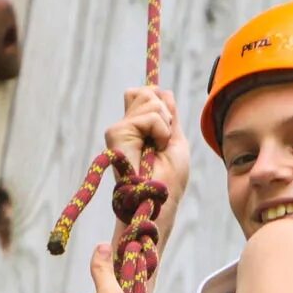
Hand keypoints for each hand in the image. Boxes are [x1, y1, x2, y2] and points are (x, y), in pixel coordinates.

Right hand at [105, 86, 189, 226]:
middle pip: (146, 92)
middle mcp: (125, 127)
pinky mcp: (116, 134)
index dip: (162, 104)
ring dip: (164, 124)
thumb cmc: (169, 180)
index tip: (168, 129)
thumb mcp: (175, 140)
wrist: (159, 201)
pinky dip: (160, 130)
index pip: (146, 94)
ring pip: (148, 98)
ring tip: (158, 148)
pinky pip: (149, 116)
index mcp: (138, 128)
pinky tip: (154, 149)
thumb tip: (162, 91)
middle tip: (163, 142)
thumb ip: (168, 115)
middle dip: (164, 112)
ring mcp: (119, 130)